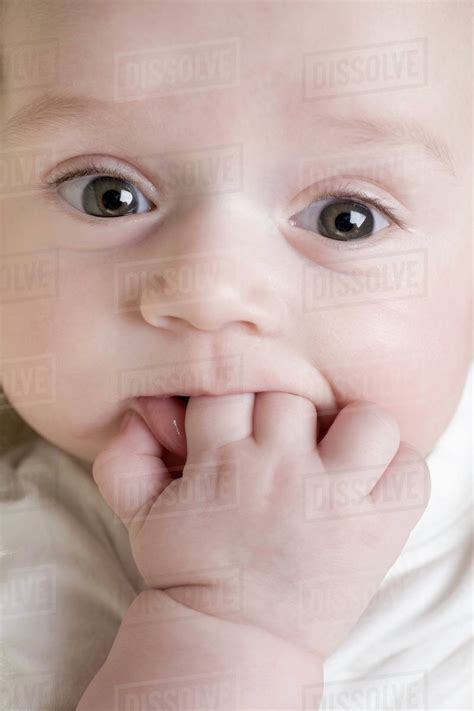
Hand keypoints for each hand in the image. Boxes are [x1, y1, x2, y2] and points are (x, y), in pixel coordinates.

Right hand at [93, 393, 429, 658]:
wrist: (233, 636)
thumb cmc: (190, 566)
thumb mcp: (140, 516)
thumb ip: (123, 459)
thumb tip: (139, 410)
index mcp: (221, 464)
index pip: (230, 386)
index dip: (233, 398)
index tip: (236, 422)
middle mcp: (280, 473)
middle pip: (293, 395)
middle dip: (282, 412)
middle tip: (277, 441)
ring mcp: (335, 499)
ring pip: (364, 420)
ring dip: (352, 431)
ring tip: (334, 455)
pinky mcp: (377, 529)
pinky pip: (410, 467)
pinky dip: (396, 467)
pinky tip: (368, 482)